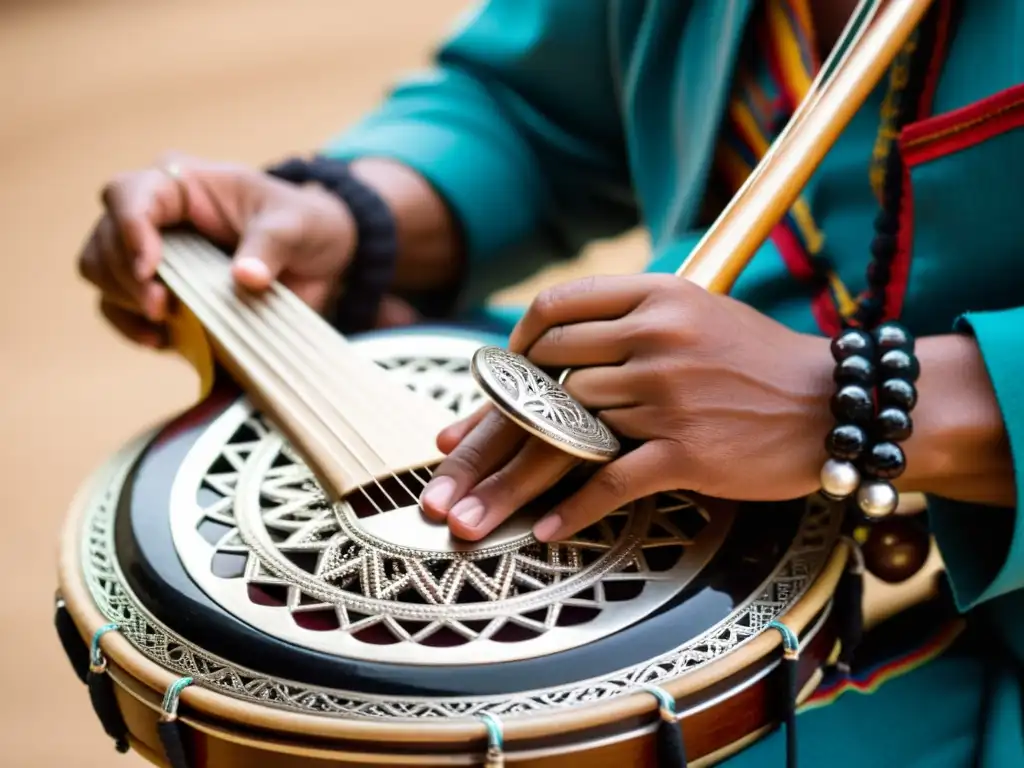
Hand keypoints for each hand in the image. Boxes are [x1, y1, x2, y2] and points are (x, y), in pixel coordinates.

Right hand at [77, 151, 358, 346]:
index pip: (128, 195)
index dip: (130, 232)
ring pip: (101, 273)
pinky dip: (132, 326)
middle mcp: (155, 214)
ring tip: (164, 324)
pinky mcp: (158, 290)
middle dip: (128, 278)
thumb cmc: (302, 225)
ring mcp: (150, 253)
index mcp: (182, 183)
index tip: (152, 271)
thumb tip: (245, 278)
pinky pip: (118, 308)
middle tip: (164, 310)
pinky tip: (160, 341)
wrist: (317, 257)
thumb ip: (270, 246)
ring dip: (126, 303)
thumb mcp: (295, 226)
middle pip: (105, 240)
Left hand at [419, 274, 834, 541]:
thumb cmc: (756, 361)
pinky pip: (610, 481)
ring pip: (566, 434)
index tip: (490, 386)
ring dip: (514, 481)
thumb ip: (628, 320)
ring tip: (475, 515)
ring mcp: (668, 393)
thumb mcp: (696, 313)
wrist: (832, 405)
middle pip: (546, 379)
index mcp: (655, 296)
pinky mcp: (686, 449)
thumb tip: (553, 347)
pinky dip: (572, 510)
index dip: (512, 349)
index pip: (556, 309)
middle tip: (449, 466)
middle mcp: (655, 337)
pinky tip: (543, 530)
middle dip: (489, 429)